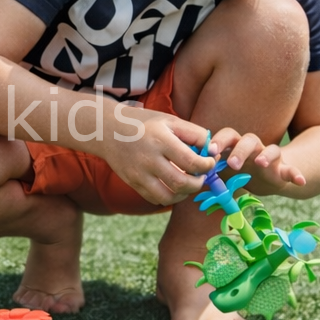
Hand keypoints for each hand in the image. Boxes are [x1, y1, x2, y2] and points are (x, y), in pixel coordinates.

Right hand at [101, 106, 216, 204]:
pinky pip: (155, 199)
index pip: (191, 162)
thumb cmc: (143, 123)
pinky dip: (169, 197)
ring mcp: (138, 174)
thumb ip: (195, 133)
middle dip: (198, 183)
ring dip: (184, 194)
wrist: (107, 129)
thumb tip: (212, 151)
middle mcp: (148, 159)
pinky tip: (172, 186)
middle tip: (201, 176)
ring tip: (188, 184)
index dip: (207, 166)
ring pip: (168, 197)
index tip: (209, 162)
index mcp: (160, 140)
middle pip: (182, 183)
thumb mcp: (170, 120)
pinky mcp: (132, 183)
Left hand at [210, 129, 306, 191]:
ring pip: (271, 149)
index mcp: (236, 146)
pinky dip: (296, 174)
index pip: (228, 135)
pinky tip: (299, 180)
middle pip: (249, 140)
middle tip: (232, 164)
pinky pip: (292, 169)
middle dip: (240, 150)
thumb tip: (186, 182)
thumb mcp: (222, 173)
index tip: (210, 152)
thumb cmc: (237, 172)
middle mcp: (253, 148)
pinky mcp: (283, 169)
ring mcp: (270, 158)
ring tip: (260, 163)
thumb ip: (207, 174)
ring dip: (266, 155)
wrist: (265, 178)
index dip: (219, 141)